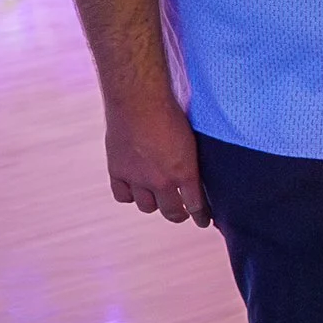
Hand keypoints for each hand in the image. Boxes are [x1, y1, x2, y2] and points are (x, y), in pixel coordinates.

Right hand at [106, 96, 210, 224]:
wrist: (139, 100)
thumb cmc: (172, 113)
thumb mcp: (192, 140)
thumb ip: (192, 162)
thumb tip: (196, 178)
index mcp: (184, 172)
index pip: (196, 206)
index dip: (201, 218)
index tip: (204, 222)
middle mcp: (160, 181)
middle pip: (171, 212)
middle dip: (179, 214)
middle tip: (182, 213)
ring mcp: (137, 178)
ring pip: (146, 207)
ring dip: (155, 205)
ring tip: (159, 199)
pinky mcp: (117, 171)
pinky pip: (123, 196)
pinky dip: (130, 196)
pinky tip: (135, 190)